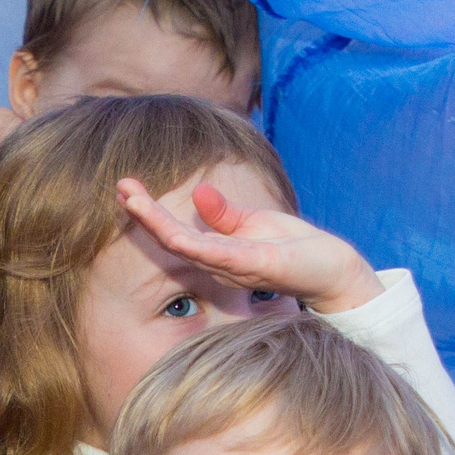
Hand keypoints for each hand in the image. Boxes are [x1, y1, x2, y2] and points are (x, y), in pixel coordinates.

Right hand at [115, 177, 382, 314]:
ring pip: (186, 246)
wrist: (334, 269)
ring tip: (132, 200)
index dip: (150, 210)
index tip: (127, 185)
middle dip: (144, 213)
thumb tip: (198, 191)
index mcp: (218, 251)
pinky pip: (217, 255)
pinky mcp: (254, 266)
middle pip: (172, 238)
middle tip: (120, 187)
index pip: (176, 230)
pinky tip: (172, 232)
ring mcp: (234, 267)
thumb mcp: (256, 223)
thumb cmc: (297, 248)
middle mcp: (219, 263)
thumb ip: (225, 214)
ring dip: (157, 224)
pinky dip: (192, 242)